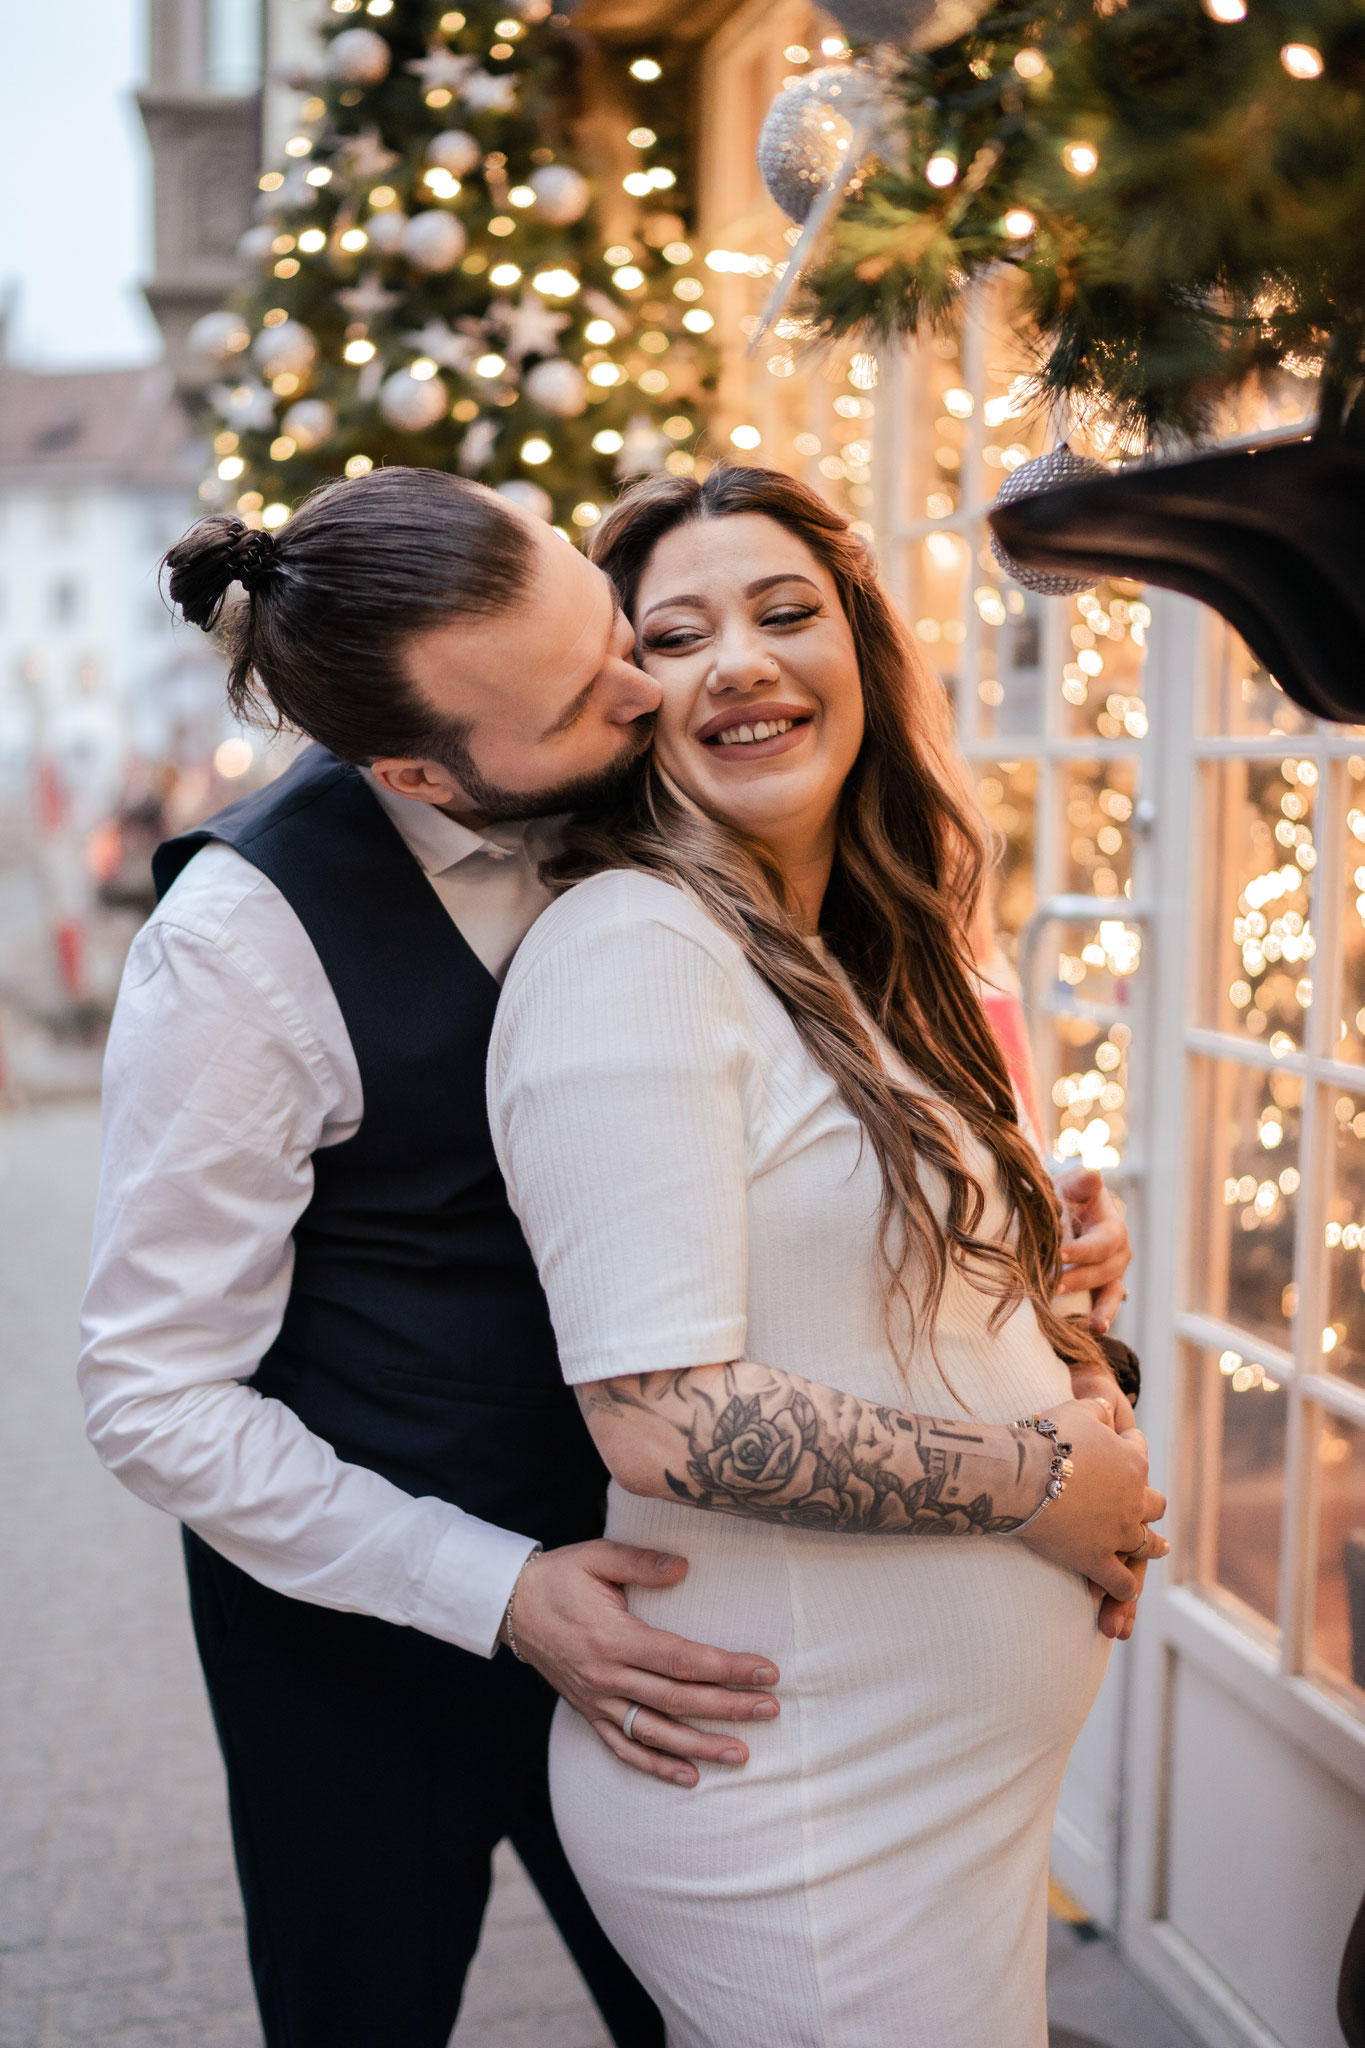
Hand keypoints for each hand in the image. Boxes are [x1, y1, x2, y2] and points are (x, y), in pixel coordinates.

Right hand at [502, 1539, 779, 1789]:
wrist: (511, 1606)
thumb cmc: (559, 1577)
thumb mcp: (596, 1556)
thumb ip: (641, 1562)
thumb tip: (685, 1567)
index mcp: (613, 1638)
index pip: (681, 1659)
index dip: (726, 1668)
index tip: (765, 1670)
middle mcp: (607, 1676)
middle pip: (677, 1700)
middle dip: (728, 1707)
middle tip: (771, 1709)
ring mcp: (597, 1701)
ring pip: (656, 1733)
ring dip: (700, 1746)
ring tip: (742, 1753)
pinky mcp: (589, 1713)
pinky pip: (625, 1748)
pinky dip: (656, 1766)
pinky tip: (689, 1776)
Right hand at [1017, 1397, 1167, 1602]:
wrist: (1023, 1475)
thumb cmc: (1047, 1439)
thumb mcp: (1077, 1410)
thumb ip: (1097, 1407)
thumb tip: (1106, 1401)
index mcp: (1133, 1462)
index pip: (1139, 1450)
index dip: (1130, 1447)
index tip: (1123, 1448)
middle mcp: (1134, 1499)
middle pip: (1155, 1503)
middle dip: (1151, 1503)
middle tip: (1149, 1507)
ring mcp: (1119, 1532)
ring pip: (1147, 1544)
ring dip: (1153, 1546)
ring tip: (1158, 1547)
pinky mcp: (1098, 1559)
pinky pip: (1121, 1581)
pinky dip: (1125, 1588)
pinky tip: (1124, 1590)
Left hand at [1056, 1166, 1130, 1332]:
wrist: (1060, 1213)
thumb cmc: (1063, 1198)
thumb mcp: (1069, 1185)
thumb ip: (1079, 1183)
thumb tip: (1093, 1177)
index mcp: (1112, 1225)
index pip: (1102, 1241)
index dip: (1082, 1250)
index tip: (1059, 1255)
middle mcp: (1118, 1251)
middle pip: (1105, 1269)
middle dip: (1080, 1279)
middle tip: (1052, 1286)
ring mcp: (1113, 1272)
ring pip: (1111, 1290)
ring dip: (1100, 1307)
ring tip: (1092, 1324)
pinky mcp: (1104, 1288)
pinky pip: (1108, 1304)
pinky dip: (1103, 1317)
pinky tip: (1094, 1331)